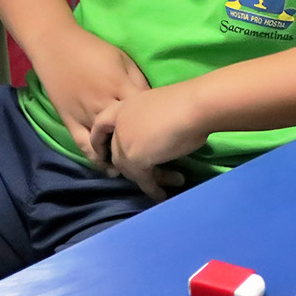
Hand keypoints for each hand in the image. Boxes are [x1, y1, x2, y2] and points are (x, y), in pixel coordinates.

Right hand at [28, 25, 150, 161]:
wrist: (56, 46)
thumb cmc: (93, 49)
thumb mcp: (123, 59)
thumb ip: (137, 80)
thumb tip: (151, 100)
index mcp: (121, 87)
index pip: (145, 111)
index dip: (159, 122)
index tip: (169, 130)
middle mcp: (104, 104)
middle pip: (128, 132)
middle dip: (143, 145)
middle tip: (158, 155)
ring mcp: (85, 115)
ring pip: (106, 144)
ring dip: (120, 157)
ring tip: (136, 168)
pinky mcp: (69, 121)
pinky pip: (84, 145)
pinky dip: (96, 158)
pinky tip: (108, 168)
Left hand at [87, 85, 201, 199]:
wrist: (195, 105)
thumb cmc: (189, 101)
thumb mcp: (162, 109)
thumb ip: (153, 123)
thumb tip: (164, 138)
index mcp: (125, 106)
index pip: (102, 124)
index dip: (99, 139)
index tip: (104, 152)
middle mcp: (120, 124)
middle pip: (118, 152)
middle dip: (133, 165)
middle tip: (153, 174)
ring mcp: (124, 141)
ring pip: (130, 167)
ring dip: (151, 177)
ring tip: (175, 181)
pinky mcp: (134, 158)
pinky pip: (142, 178)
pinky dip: (153, 188)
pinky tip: (162, 194)